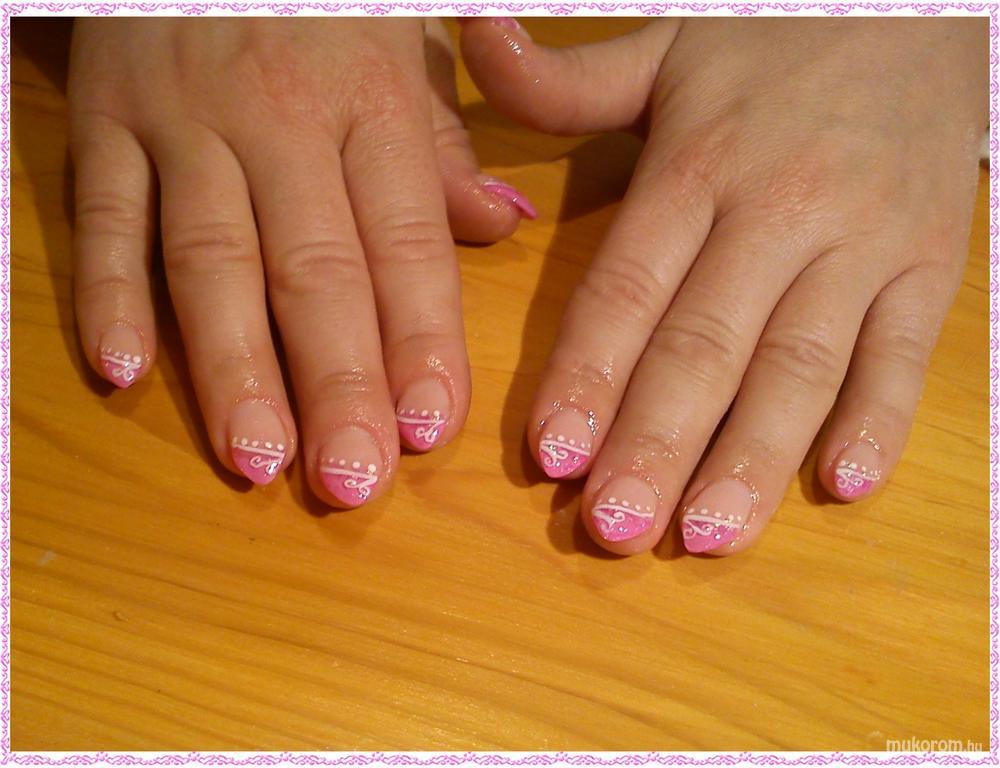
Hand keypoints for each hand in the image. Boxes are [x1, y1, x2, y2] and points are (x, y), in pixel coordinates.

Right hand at [69, 19, 534, 505]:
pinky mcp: (103, 121)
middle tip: (352, 481)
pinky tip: (121, 370)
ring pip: (210, 260)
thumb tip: (503, 225)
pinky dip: (107, 292)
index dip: (421, 339)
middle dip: (336, 383)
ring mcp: (182, 121)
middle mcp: (279, 119)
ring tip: (257, 460)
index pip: (405, 241)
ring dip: (232, 367)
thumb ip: (443, 146)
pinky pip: (102, 215)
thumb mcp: (404, 43)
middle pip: (312, 269)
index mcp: (369, 101)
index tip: (432, 430)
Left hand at [461, 17, 986, 553]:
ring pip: (802, 367)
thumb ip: (562, 77)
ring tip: (707, 535)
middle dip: (657, 444)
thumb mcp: (661, 45)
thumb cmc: (774, 35)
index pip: (629, 287)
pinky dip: (880, 419)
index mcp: (698, 162)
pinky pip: (906, 351)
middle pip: (707, 345)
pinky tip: (845, 487)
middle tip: (614, 527)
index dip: (588, 375)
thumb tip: (470, 33)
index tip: (550, 457)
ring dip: (752, 459)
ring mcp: (864, 242)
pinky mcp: (933, 263)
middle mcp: (778, 210)